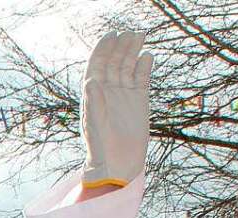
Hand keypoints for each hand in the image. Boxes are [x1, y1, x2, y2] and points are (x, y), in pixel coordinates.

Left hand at [80, 31, 151, 186]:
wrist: (117, 165)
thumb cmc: (100, 149)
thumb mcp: (94, 126)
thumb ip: (92, 104)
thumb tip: (90, 81)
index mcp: (93, 94)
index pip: (97, 65)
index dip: (103, 49)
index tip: (112, 34)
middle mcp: (108, 91)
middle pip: (114, 61)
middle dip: (121, 46)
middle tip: (130, 32)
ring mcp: (124, 94)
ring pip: (128, 66)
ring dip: (133, 50)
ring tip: (140, 35)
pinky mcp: (140, 100)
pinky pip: (142, 77)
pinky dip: (144, 66)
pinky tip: (147, 57)